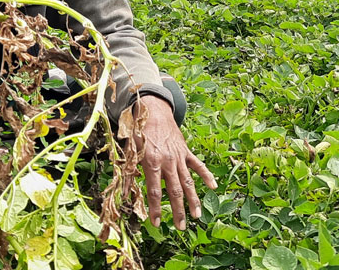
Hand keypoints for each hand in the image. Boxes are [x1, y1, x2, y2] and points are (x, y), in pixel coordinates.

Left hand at [137, 96, 216, 230]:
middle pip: (174, 191)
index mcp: (152, 162)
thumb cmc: (139, 131)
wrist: (153, 110)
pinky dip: (206, 175)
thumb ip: (128, 172)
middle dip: (178, 211)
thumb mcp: (130, 150)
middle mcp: (167, 161)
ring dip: (193, 200)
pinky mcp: (186, 151)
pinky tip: (214, 187)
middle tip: (182, 227)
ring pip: (188, 182)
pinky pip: (198, 165)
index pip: (154, 191)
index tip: (156, 224)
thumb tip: (124, 192)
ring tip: (197, 216)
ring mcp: (179, 157)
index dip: (155, 209)